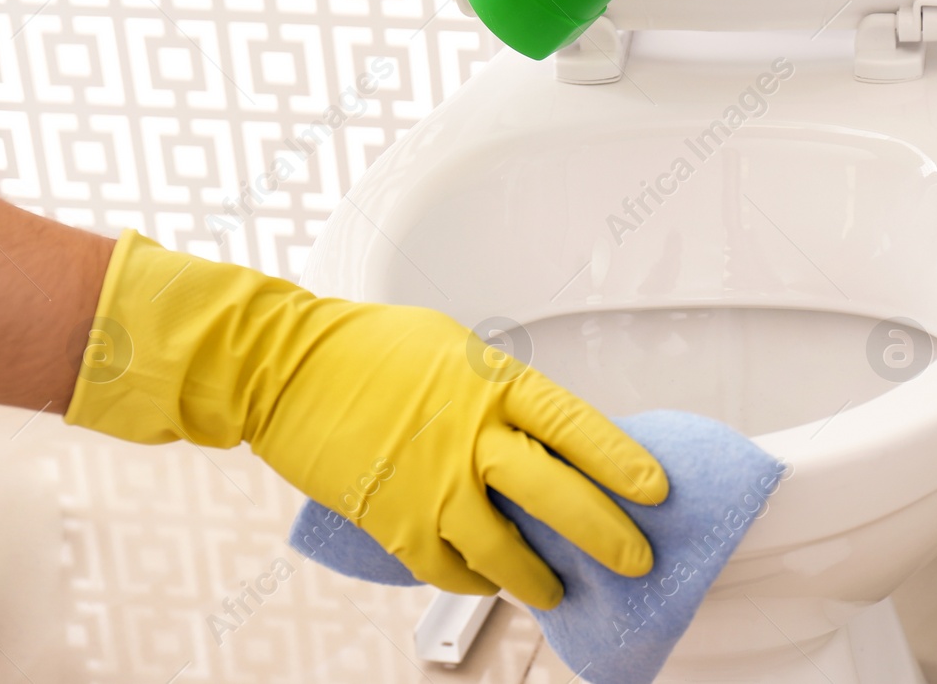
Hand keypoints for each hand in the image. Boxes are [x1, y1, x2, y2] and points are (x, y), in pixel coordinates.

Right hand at [64, 231, 666, 608]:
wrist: (281, 368)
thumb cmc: (364, 348)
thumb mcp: (452, 347)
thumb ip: (498, 390)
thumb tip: (536, 427)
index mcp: (493, 384)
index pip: (576, 426)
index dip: (621, 461)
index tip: (655, 488)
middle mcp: (472, 437)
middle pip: (557, 495)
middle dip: (605, 534)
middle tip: (635, 559)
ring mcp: (433, 485)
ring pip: (506, 551)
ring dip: (538, 578)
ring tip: (557, 590)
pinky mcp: (396, 523)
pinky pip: (450, 570)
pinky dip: (473, 582)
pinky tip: (488, 583)